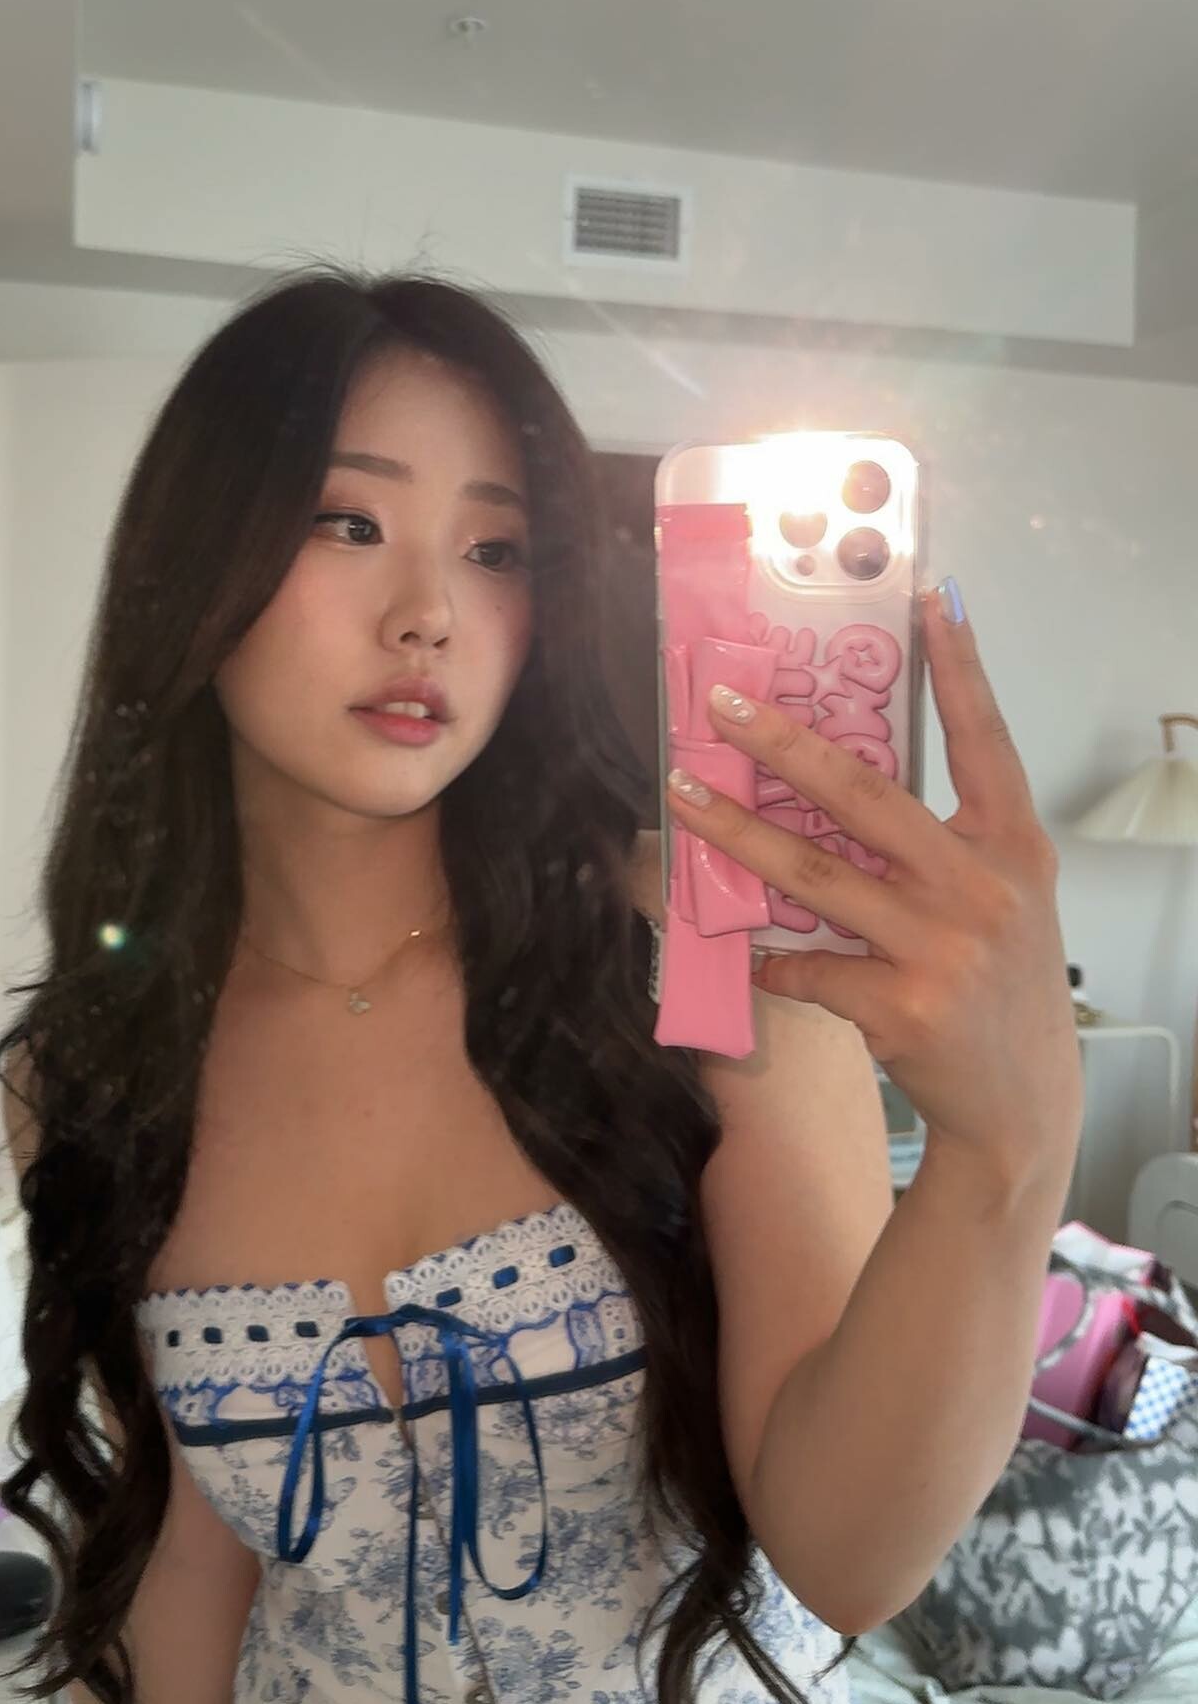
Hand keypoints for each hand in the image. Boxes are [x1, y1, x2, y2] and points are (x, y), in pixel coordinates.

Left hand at [665, 580, 1082, 1177]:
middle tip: (723, 705)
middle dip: (784, 745)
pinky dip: (769, 958)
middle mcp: (983, 888)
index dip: (960, 669)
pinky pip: (805, 964)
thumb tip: (833, 793)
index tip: (931, 597)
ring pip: (814, 876)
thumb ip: (941, 847)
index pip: (985, 743)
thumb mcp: (1002, 902)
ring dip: (736, 835)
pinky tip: (747, 952)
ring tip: (682, 799)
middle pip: (866, 797)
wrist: (1020, 1106)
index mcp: (1014, 848)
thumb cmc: (1000, 987)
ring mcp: (942, 948)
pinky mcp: (900, 1006)